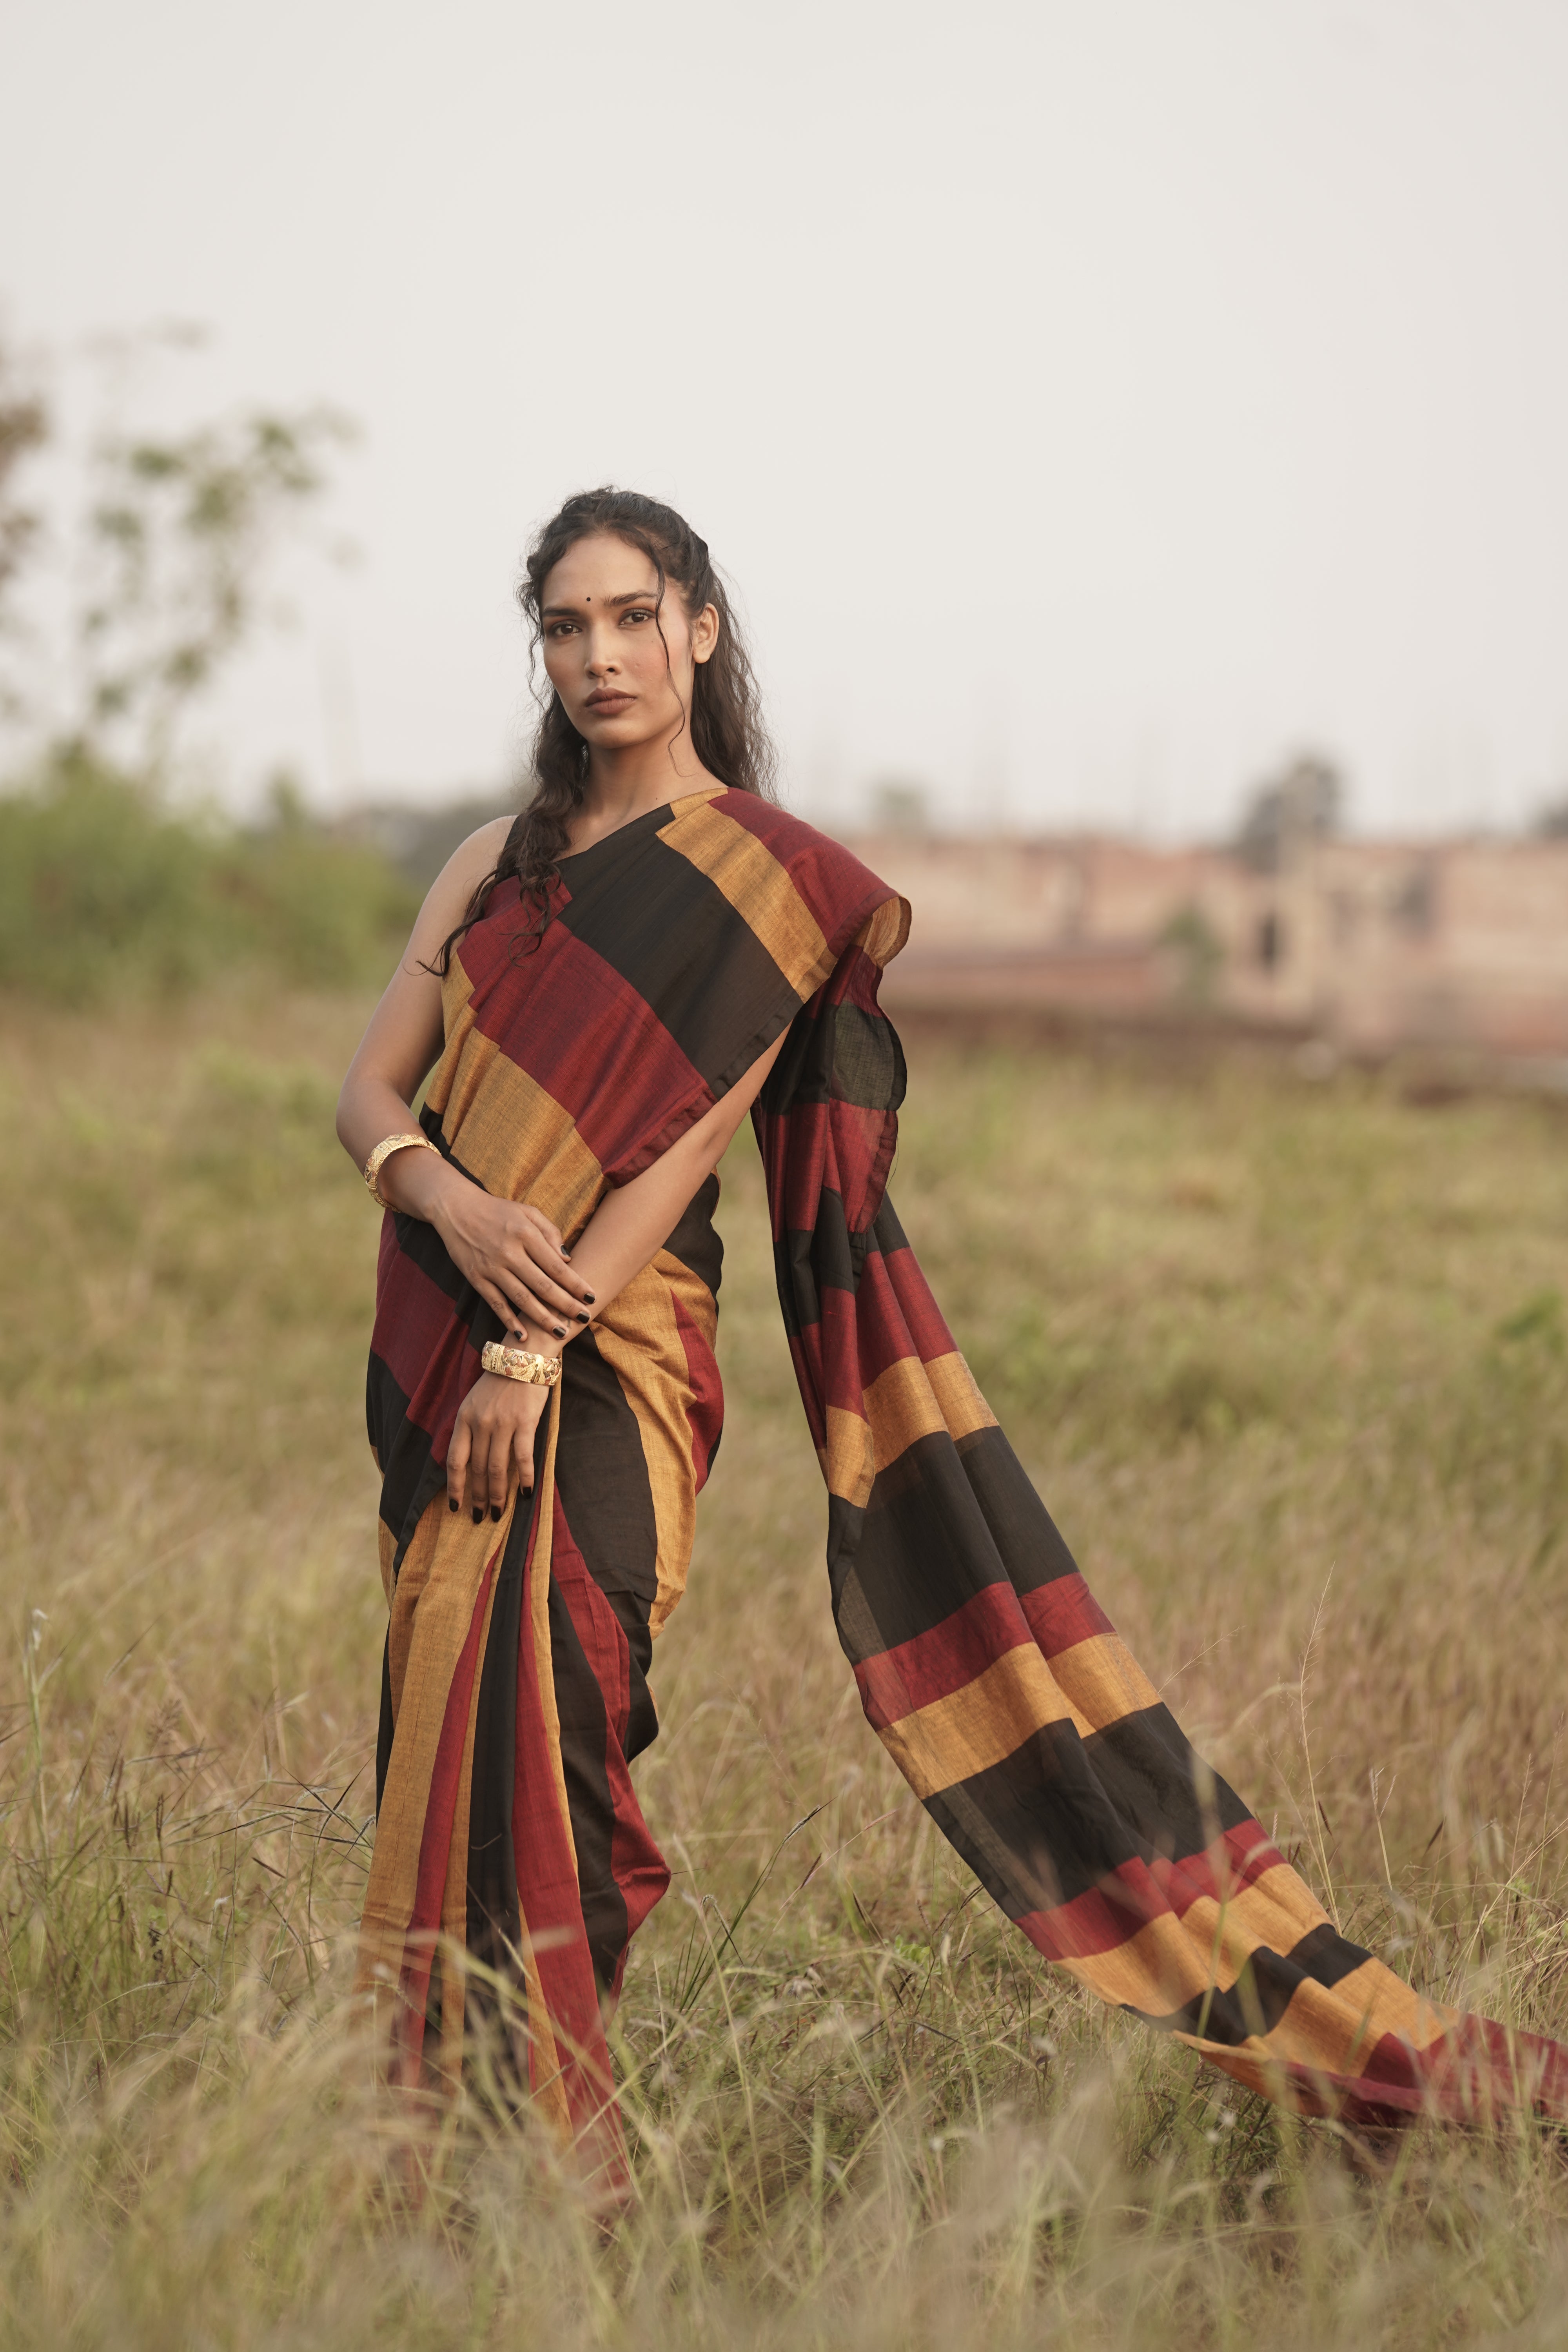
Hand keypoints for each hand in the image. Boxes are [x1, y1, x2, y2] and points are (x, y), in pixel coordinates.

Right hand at [431, 1179, 594, 1342]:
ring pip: (522, 1299)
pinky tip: (522, 1335)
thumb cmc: (498, 1210)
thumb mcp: (527, 1211)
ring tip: (560, 1332)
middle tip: (584, 1318)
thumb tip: (568, 1259)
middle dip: (566, 1305)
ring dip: (542, 1318)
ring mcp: (491, 1267)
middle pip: (543, 1286)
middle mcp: (510, 1252)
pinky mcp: (476, 1278)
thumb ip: (550, 1232)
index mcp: (526, 1234)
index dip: (576, 1284)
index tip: (591, 1297)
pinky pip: (495, 1303)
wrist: (456, 1208)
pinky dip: (508, 1320)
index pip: (556, 1266)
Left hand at [447, 1372, 550, 1521]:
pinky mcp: (526, 1422)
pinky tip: (527, 1492)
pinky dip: (525, 1477)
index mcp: (464, 1419)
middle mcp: (481, 1423)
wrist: (523, 1357)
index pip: (455, 1460)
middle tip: (482, 1516)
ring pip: (499, 1468)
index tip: (456, 1506)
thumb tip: (466, 1463)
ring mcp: (503, 1423)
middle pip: (478, 1469)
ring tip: (499, 1512)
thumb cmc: (498, 1383)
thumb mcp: (473, 1402)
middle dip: (479, 1497)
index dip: (455, 1486)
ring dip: (498, 1495)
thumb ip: (469, 1429)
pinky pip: (524, 1457)